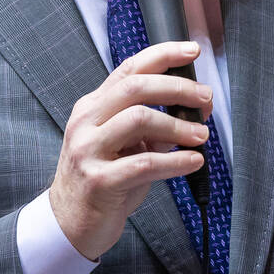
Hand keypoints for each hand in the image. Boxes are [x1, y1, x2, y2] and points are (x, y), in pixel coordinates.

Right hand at [48, 40, 211, 259]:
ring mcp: (88, 151)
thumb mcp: (122, 146)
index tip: (191, 51)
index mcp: (93, 108)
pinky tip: (192, 161)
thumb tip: (191, 111)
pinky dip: (175, 160)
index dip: (163, 55)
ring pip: (139, 120)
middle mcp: (86, 123)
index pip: (129, 69)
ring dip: (178, 125)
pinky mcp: (99, 181)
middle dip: (177, 88)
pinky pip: (144, 163)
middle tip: (204, 99)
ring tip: (201, 135)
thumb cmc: (102, 181)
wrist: (69, 222)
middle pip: (135, 88)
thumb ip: (149, 125)